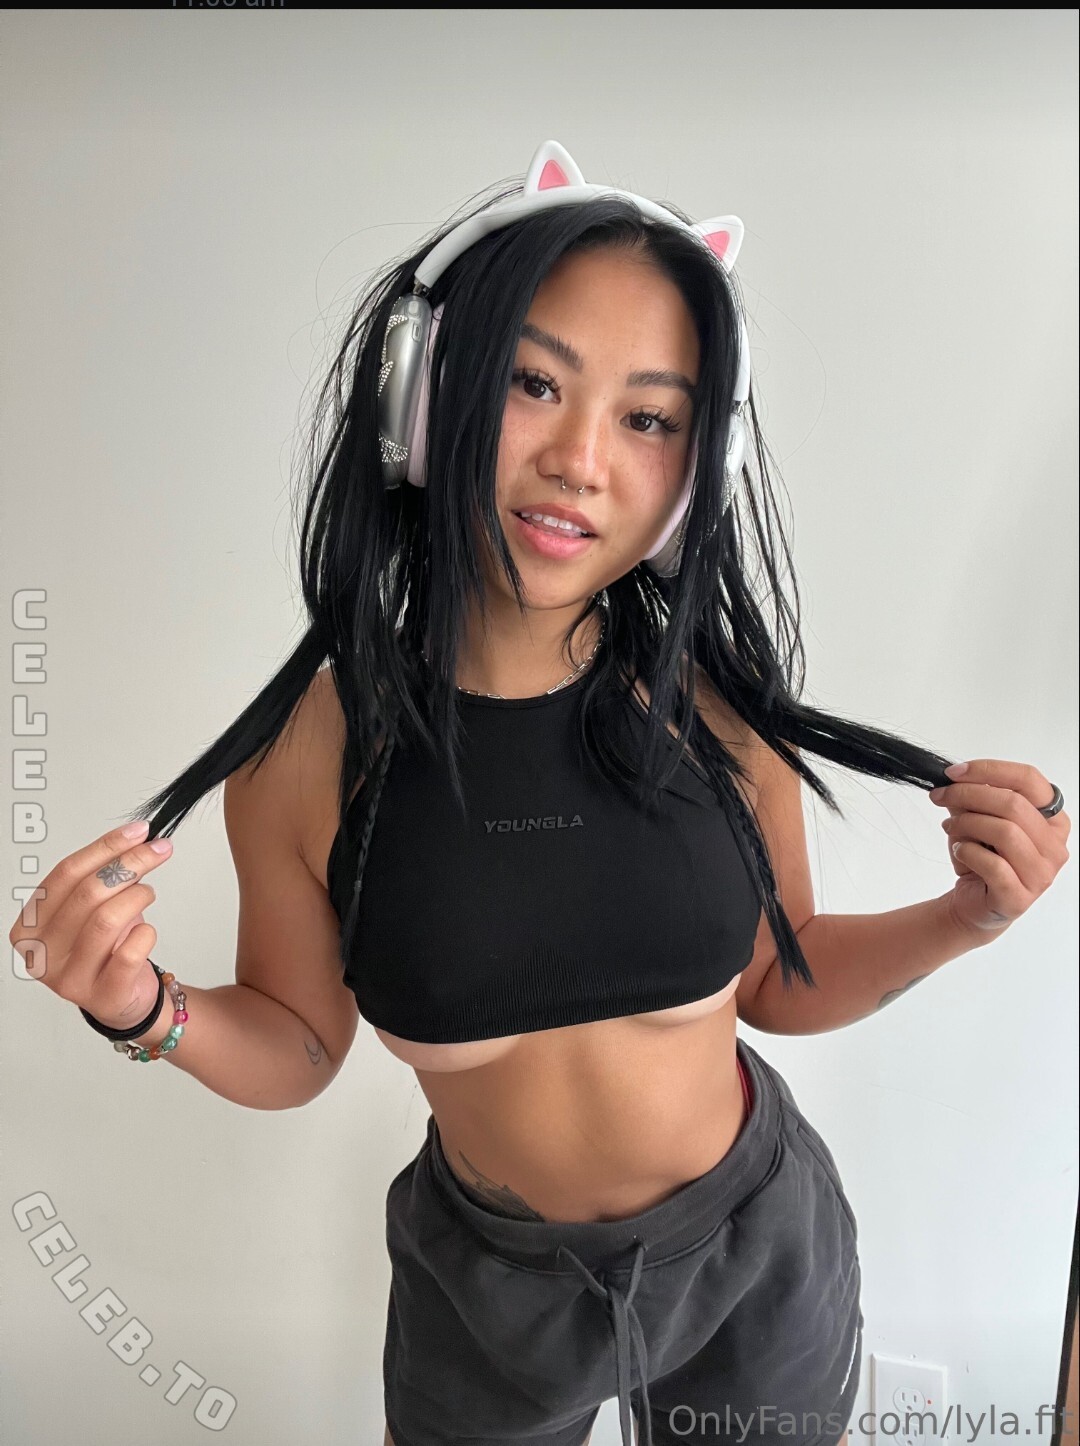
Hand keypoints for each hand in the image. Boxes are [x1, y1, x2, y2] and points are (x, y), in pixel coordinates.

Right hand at [8, 821, 172, 1028]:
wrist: (124, 997)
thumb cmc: (106, 947)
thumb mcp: (95, 907)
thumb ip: (106, 873)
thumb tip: (138, 837)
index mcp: (30, 925)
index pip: (66, 873)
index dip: (106, 847)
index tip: (139, 831)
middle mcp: (42, 953)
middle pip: (87, 893)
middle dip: (130, 864)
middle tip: (158, 852)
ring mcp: (68, 980)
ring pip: (106, 920)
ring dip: (137, 897)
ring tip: (147, 893)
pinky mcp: (102, 997)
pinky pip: (128, 954)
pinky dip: (146, 934)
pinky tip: (147, 931)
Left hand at [928, 760, 1069, 936]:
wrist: (972, 902)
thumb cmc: (981, 857)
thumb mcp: (976, 818)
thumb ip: (972, 797)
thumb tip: (955, 778)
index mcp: (1053, 820)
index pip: (1029, 779)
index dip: (989, 769)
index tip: (953, 772)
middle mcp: (1054, 846)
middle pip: (1014, 804)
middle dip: (968, 795)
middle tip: (940, 796)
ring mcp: (1041, 874)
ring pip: (1005, 832)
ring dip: (968, 824)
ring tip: (950, 828)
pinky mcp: (1019, 898)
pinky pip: (993, 865)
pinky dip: (968, 852)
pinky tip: (959, 850)